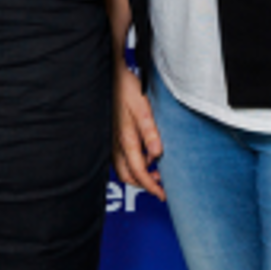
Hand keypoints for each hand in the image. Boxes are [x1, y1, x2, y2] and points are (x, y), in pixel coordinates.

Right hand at [111, 62, 164, 200]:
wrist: (108, 75)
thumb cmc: (125, 88)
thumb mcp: (142, 108)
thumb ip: (150, 132)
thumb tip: (157, 155)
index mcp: (125, 140)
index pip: (138, 173)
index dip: (151, 186)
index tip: (162, 194)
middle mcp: (115, 144)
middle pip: (127, 175)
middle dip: (143, 184)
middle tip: (158, 185)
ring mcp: (109, 140)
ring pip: (121, 167)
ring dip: (136, 173)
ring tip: (153, 170)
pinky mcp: (108, 134)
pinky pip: (118, 157)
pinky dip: (130, 163)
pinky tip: (140, 155)